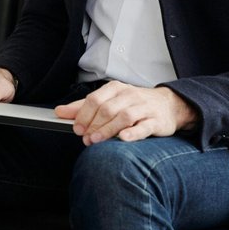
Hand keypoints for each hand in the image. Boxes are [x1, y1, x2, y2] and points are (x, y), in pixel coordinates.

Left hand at [55, 81, 197, 144]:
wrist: (168, 105)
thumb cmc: (135, 103)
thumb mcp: (109, 100)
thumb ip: (84, 106)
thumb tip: (60, 111)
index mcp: (116, 89)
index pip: (95, 100)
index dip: (83, 115)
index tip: (76, 128)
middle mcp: (130, 96)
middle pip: (107, 109)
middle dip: (93, 125)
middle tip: (85, 138)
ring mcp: (144, 108)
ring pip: (123, 117)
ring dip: (107, 130)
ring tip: (95, 140)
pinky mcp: (157, 121)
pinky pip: (144, 126)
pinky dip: (133, 132)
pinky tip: (123, 138)